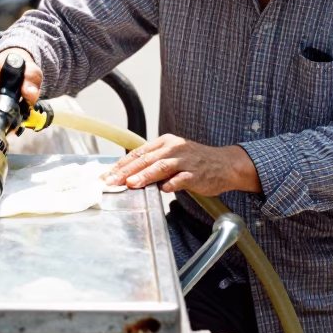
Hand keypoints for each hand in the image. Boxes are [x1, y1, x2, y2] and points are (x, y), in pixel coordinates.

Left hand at [103, 136, 260, 195]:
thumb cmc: (197, 162)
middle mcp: (174, 148)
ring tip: (130, 184)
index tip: (107, 175)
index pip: (139, 152)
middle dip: (126, 171)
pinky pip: (181, 179)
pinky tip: (163, 190)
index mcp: (166, 142)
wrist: (226, 164)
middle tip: (111, 181)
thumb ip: (154, 163)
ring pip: (161, 166)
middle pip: (146, 159)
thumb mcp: (173, 156)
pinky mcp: (196, 174)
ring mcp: (186, 161)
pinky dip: (171, 184)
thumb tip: (129, 176)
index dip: (121, 164)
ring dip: (144, 175)